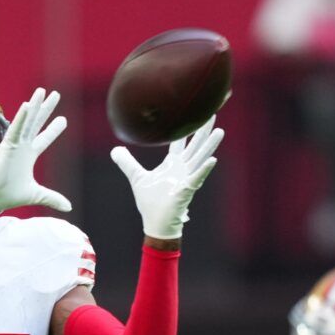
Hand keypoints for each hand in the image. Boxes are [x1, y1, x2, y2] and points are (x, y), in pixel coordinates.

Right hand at [0, 88, 70, 215]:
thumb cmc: (8, 195)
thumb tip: (69, 207)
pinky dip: (21, 117)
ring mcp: (14, 144)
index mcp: (28, 155)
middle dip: (46, 109)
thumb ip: (52, 198)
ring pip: (27, 121)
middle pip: (37, 123)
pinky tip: (28, 104)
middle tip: (56, 94)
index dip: (53, 129)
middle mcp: (22, 146)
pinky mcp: (6, 146)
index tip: (64, 119)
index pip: (44, 139)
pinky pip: (15, 128)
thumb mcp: (36, 195)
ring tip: (43, 91)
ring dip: (35, 106)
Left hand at [110, 120, 223, 240]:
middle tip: (211, 112)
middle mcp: (182, 168)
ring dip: (209, 146)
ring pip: (200, 158)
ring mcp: (186, 178)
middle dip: (203, 130)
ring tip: (219, 131)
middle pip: (195, 145)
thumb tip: (115, 150)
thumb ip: (127, 163)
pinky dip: (204, 170)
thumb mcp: (136, 177)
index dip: (186, 128)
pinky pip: (196, 178)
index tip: (193, 113)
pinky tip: (212, 160)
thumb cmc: (150, 202)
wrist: (154, 222)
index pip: (180, 141)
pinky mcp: (186, 191)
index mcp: (172, 164)